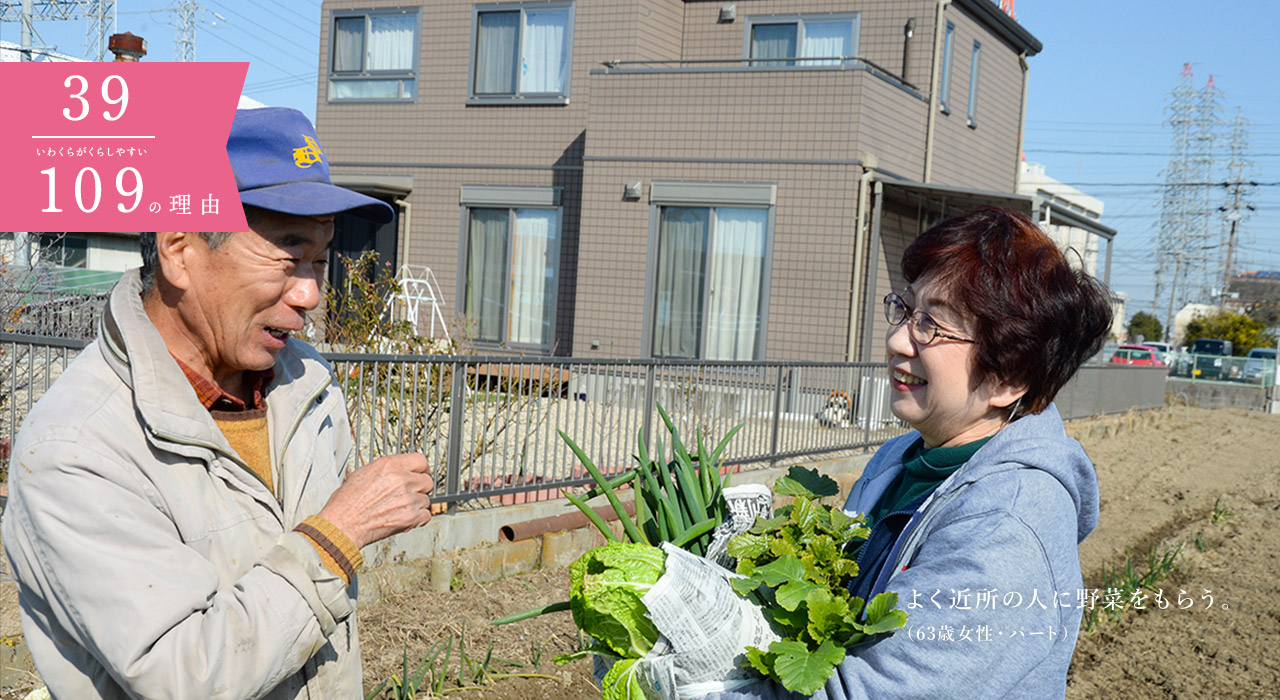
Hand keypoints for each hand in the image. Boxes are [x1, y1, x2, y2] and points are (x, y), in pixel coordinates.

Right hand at [316, 453, 433, 549]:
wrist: (342, 525)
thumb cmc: (346, 503)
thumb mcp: (363, 473)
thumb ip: (387, 470)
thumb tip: (398, 470)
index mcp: (390, 465)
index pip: (421, 460)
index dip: (420, 469)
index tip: (418, 474)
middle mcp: (401, 480)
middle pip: (427, 481)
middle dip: (419, 488)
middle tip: (408, 494)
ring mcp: (408, 499)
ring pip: (426, 500)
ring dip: (416, 505)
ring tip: (399, 508)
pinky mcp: (411, 517)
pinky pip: (426, 515)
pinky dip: (418, 519)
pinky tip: (405, 517)